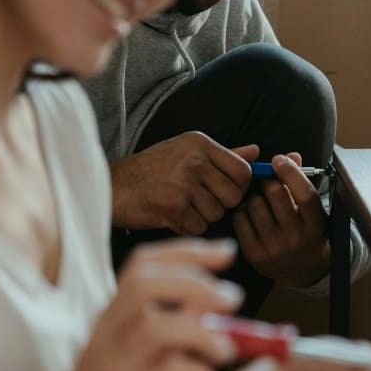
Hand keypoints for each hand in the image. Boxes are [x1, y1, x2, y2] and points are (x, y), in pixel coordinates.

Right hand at [58, 239, 244, 370]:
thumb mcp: (141, 348)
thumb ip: (175, 321)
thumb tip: (218, 298)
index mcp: (112, 314)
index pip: (143, 264)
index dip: (187, 252)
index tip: (227, 251)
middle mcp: (106, 332)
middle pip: (142, 284)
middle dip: (194, 283)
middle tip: (233, 299)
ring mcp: (111, 362)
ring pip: (152, 327)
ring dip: (201, 333)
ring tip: (226, 350)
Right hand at [110, 132, 257, 234]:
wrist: (114, 186)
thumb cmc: (152, 170)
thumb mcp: (187, 152)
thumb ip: (224, 155)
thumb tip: (256, 152)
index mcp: (200, 143)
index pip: (243, 171)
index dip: (239, 187)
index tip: (224, 190)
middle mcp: (194, 159)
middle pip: (233, 196)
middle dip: (220, 205)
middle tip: (198, 201)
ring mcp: (183, 182)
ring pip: (216, 214)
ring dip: (201, 217)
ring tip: (181, 206)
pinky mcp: (173, 205)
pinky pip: (198, 226)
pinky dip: (186, 227)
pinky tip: (171, 215)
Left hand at [233, 153, 330, 286]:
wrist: (302, 272)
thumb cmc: (306, 233)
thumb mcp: (312, 212)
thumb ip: (302, 182)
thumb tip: (292, 156)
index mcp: (316, 225)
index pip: (305, 194)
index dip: (291, 172)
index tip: (279, 160)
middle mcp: (297, 238)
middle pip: (276, 194)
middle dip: (268, 181)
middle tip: (266, 181)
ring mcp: (275, 248)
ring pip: (255, 204)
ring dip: (254, 196)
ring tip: (260, 201)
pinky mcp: (256, 255)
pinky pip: (241, 219)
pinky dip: (242, 211)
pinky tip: (250, 214)